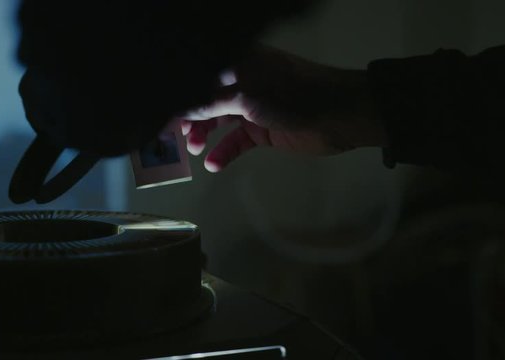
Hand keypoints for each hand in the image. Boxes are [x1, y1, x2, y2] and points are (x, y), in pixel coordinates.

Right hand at [179, 45, 385, 171]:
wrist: (342, 116)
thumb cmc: (295, 98)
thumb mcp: (249, 98)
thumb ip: (212, 103)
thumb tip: (179, 107)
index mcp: (240, 63)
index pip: (202, 77)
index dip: (182, 95)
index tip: (162, 115)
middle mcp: (243, 82)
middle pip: (206, 99)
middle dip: (189, 116)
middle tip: (175, 136)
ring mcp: (253, 107)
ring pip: (219, 120)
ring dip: (204, 134)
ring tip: (194, 150)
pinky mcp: (263, 130)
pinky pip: (237, 141)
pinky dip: (225, 151)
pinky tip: (213, 164)